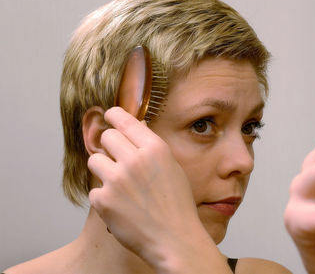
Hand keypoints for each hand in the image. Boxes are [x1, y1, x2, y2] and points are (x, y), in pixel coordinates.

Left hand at [87, 107, 229, 272]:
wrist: (175, 239)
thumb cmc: (177, 206)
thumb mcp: (173, 169)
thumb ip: (152, 148)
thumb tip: (136, 128)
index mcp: (155, 149)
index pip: (124, 119)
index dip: (113, 116)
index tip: (109, 116)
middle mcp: (135, 160)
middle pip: (107, 137)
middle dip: (110, 146)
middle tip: (118, 159)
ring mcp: (117, 180)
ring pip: (95, 160)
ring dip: (104, 171)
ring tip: (121, 186)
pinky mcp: (103, 200)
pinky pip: (94, 190)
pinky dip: (104, 198)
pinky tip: (121, 207)